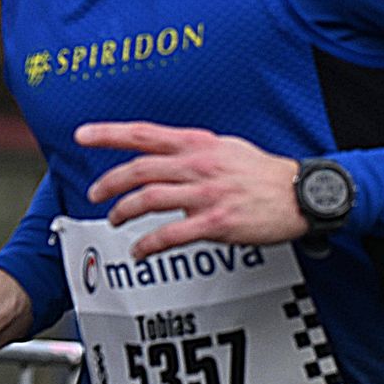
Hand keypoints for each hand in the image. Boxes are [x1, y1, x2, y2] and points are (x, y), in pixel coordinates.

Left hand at [79, 121, 306, 260]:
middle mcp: (199, 165)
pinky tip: (140, 251)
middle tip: (95, 193)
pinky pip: (170, 235)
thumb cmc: (266, 174)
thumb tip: (170, 155)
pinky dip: (148, 245)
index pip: (146, 133)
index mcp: (200, 144)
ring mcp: (206, 194)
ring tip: (115, 221)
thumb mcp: (229, 148)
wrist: (300, 195)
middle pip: (139, 169)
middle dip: (110, 182)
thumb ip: (196, 151)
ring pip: (148, 200)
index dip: (110, 133)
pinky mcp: (215, 222)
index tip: (83, 134)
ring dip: (124, 212)